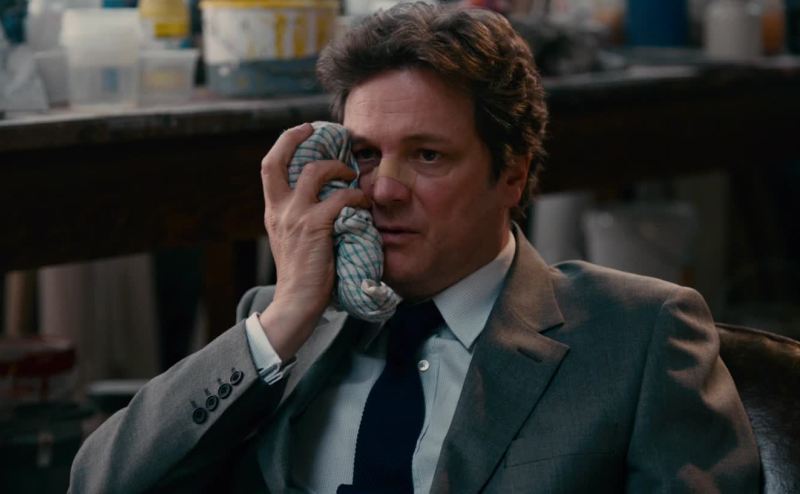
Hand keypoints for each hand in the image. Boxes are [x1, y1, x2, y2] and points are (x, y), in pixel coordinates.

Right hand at [259, 123, 369, 358]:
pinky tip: (364, 204)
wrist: (297, 303)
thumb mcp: (293, 240)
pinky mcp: (315, 227)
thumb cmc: (304, 275)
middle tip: (319, 130)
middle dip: (297, 136)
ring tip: (351, 176)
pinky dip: (356, 196)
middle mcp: (279, 209)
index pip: (269, 166)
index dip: (285, 143)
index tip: (303, 131)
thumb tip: (325, 198)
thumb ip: (301, 217)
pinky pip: (340, 198)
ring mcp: (295, 217)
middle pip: (277, 159)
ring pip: (314, 171)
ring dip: (338, 168)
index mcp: (273, 211)